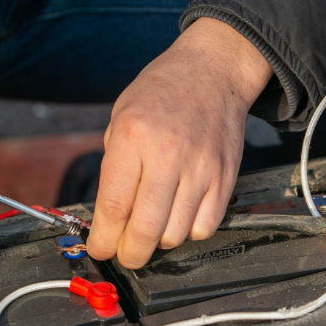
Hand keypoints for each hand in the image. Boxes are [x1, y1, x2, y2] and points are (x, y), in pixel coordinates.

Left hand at [87, 17, 272, 267]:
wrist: (211, 71)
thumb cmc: (160, 93)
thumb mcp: (120, 118)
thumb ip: (114, 167)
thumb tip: (108, 218)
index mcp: (132, 137)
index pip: (114, 205)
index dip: (104, 239)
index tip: (100, 249)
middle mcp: (167, 154)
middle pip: (146, 229)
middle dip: (130, 254)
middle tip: (125, 254)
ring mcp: (201, 167)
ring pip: (176, 234)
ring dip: (159, 241)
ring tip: (152, 227)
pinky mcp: (225, 176)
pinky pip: (206, 225)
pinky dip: (189, 231)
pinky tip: (179, 216)